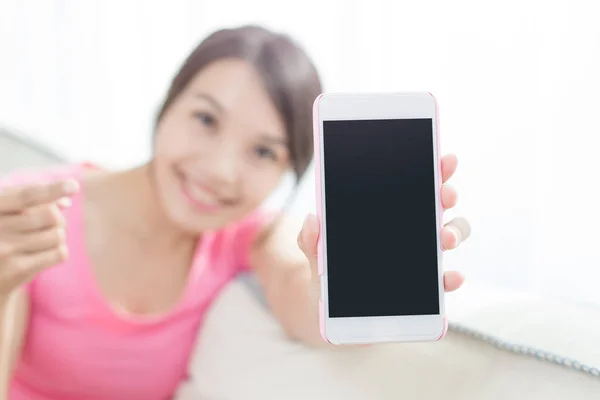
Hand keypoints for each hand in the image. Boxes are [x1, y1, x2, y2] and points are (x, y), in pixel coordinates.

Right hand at [0, 180, 78, 297]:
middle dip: (57, 218)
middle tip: (48, 224)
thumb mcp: (4, 214)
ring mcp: (5, 250)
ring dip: (57, 235)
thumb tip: (65, 202)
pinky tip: (43, 254)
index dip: (50, 190)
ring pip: (57, 234)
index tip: (73, 185)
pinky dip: (58, 251)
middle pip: (49, 214)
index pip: (26, 196)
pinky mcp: (17, 270)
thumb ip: (29, 202)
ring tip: (42, 240)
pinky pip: (59, 253)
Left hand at [298, 153, 469, 293]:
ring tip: (445, 237)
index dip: (433, 170)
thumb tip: (312, 219)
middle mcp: (409, 231)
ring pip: (448, 236)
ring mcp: (419, 258)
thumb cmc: (327, 278)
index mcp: (386, 214)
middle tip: (446, 194)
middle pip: (437, 206)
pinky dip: (449, 278)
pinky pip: (442, 281)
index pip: (413, 185)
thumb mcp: (316, 256)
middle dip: (446, 195)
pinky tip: (450, 277)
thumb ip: (311, 240)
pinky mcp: (424, 289)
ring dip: (453, 232)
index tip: (444, 159)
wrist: (329, 315)